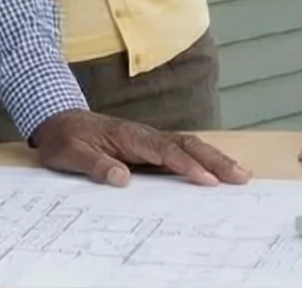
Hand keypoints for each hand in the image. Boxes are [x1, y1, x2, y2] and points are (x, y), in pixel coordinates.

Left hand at [31, 111, 247, 188]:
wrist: (60, 121)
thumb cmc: (66, 139)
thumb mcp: (70, 155)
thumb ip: (94, 165)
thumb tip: (122, 178)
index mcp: (129, 136)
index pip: (165, 151)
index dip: (187, 165)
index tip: (207, 180)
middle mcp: (146, 135)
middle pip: (188, 144)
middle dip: (216, 160)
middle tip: (241, 176)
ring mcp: (150, 140)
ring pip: (190, 146)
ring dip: (216, 159)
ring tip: (241, 174)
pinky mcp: (151, 147)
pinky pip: (182, 151)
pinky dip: (204, 159)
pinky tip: (218, 171)